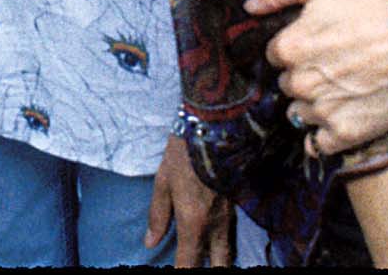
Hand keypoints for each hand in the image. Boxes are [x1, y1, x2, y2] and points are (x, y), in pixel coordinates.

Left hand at [144, 135, 232, 266]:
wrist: (214, 128)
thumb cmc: (183, 155)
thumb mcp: (163, 183)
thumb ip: (158, 216)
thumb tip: (150, 242)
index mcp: (194, 223)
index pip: (188, 265)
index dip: (181, 273)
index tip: (175, 271)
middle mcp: (216, 227)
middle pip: (219, 267)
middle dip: (208, 271)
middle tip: (193, 264)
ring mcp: (230, 218)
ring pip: (230, 254)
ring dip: (220, 263)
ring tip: (207, 261)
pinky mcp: (237, 206)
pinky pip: (233, 237)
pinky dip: (226, 248)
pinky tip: (218, 247)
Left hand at [250, 0, 387, 155]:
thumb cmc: (371, 5)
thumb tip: (249, 6)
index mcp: (289, 48)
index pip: (276, 53)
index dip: (297, 45)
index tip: (319, 41)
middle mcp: (300, 83)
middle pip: (288, 83)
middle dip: (305, 74)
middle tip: (335, 61)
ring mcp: (322, 110)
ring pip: (300, 113)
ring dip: (314, 103)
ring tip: (344, 86)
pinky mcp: (344, 132)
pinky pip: (318, 144)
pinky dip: (325, 134)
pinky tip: (341, 116)